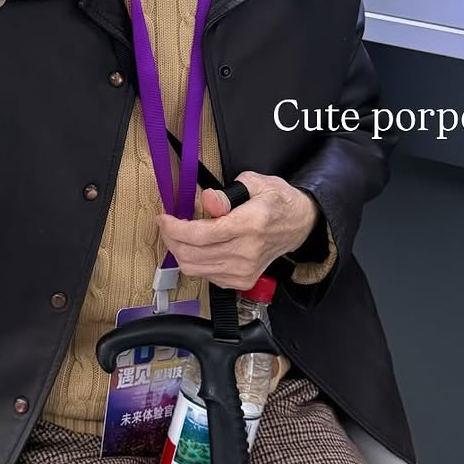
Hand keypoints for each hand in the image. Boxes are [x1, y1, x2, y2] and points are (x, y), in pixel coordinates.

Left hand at [157, 171, 318, 290]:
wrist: (299, 224)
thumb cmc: (276, 201)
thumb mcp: (256, 183)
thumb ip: (228, 194)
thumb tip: (208, 200)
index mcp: (250, 225)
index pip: (201, 235)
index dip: (175, 228)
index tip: (164, 218)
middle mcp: (246, 252)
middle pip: (192, 255)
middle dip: (171, 239)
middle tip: (167, 225)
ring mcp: (244, 271)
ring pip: (195, 269)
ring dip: (179, 251)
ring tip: (178, 234)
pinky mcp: (242, 280)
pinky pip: (205, 275)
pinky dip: (194, 262)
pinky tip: (197, 247)